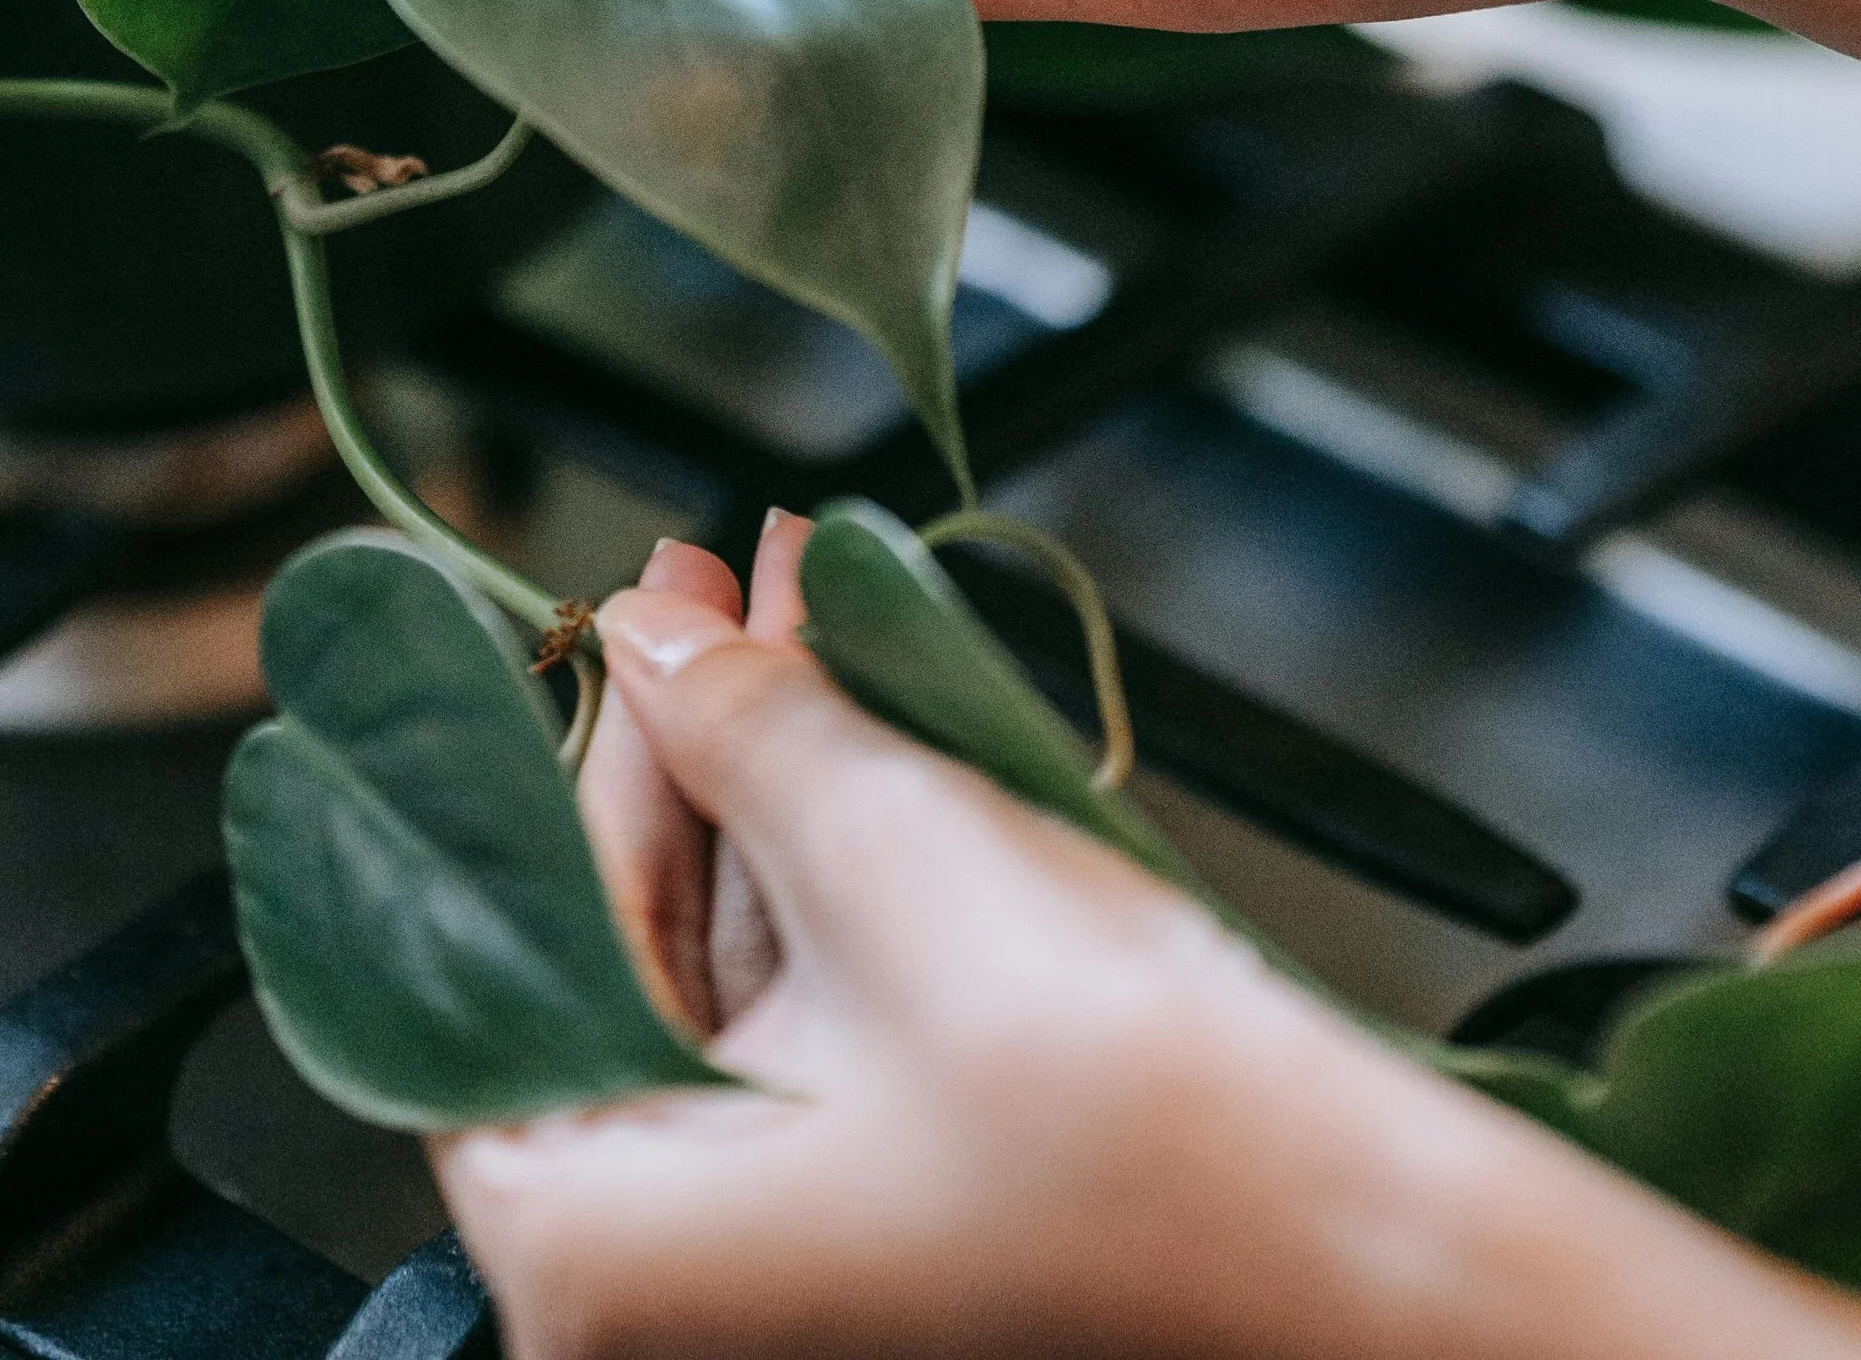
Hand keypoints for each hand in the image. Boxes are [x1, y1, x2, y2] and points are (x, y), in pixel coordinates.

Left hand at [434, 518, 1860, 1359]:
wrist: (1355, 1230)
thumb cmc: (1119, 1104)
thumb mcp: (889, 847)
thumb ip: (738, 724)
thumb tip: (648, 635)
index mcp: (595, 1252)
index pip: (506, 968)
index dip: (566, 768)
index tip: (606, 629)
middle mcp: (664, 1282)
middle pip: (623, 956)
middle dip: (684, 741)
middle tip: (699, 579)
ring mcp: (781, 1255)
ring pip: (728, 970)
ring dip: (762, 773)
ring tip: (774, 595)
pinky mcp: (885, 1211)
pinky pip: (812, 1015)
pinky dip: (828, 865)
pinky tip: (845, 709)